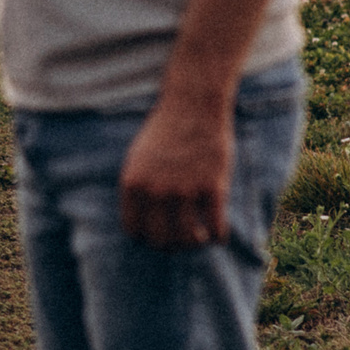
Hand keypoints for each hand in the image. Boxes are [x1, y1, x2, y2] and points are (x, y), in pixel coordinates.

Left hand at [118, 95, 231, 250]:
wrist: (192, 106)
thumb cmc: (164, 133)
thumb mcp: (137, 159)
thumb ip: (138, 189)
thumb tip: (140, 225)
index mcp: (133, 183)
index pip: (134, 230)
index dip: (147, 235)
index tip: (158, 232)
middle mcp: (156, 190)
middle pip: (160, 239)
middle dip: (171, 244)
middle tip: (180, 237)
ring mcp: (185, 189)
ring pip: (188, 239)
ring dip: (194, 243)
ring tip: (198, 236)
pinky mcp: (213, 186)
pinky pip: (216, 229)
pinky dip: (216, 237)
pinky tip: (216, 232)